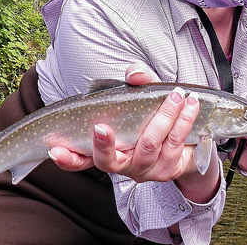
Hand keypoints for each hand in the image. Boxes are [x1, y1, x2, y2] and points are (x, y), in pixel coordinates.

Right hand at [49, 64, 205, 182]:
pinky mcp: (167, 170)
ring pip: (148, 146)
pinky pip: (174, 145)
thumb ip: (136, 81)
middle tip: (102, 126)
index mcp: (106, 147)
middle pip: (108, 162)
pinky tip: (190, 105)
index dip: (67, 158)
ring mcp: (144, 169)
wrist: (190, 138)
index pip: (79, 158)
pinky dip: (183, 121)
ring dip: (163, 118)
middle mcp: (121, 162)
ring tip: (176, 95)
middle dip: (105, 145)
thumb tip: (134, 75)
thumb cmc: (154, 115)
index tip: (55, 149)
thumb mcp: (142, 94)